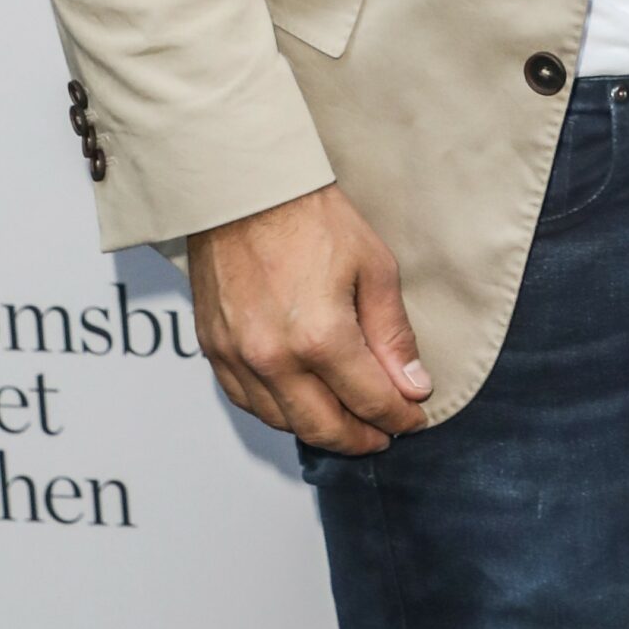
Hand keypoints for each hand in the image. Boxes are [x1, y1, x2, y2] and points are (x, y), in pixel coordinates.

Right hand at [189, 183, 431, 453]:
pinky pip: (247, 401)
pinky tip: (300, 403)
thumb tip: (412, 383)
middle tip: (383, 434)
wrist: (247, 190)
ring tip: (347, 421)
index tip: (415, 415)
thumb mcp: (373, 266)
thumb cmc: (312, 217)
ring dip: (319, 429)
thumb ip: (392, 333)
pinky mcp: (214, 350)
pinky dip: (278, 411)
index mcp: (321, 337)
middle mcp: (274, 358)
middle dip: (360, 438)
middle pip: (324, 426)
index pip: (370, 400)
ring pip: (282, 422)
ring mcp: (238, 358)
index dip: (399, 415)